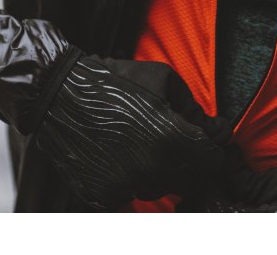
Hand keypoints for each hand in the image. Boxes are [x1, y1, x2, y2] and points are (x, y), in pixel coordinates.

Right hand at [34, 54, 228, 209]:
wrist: (60, 93)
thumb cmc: (116, 81)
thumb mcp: (164, 80)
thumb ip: (194, 108)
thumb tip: (216, 130)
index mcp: (171, 138)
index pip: (212, 163)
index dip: (212, 153)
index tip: (205, 145)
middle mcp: (151, 168)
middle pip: (189, 181)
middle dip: (190, 165)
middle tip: (176, 146)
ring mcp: (125, 185)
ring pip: (159, 190)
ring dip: (160, 174)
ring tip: (143, 146)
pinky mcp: (100, 195)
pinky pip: (128, 197)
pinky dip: (129, 182)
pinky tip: (121, 158)